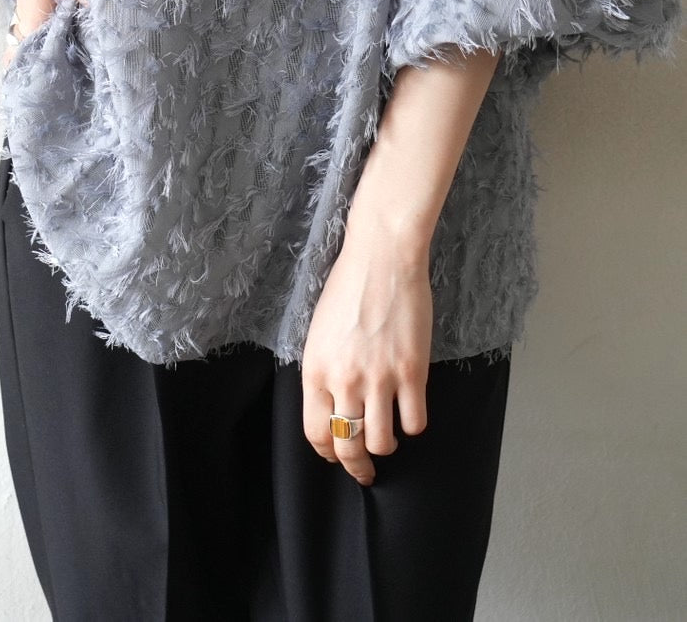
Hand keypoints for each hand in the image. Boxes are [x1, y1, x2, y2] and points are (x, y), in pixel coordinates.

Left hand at [299, 225, 432, 484]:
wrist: (382, 259)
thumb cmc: (347, 288)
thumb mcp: (319, 332)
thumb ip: (324, 371)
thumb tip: (333, 406)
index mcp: (315, 370)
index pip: (316, 433)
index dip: (327, 452)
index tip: (336, 455)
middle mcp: (344, 380)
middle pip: (347, 445)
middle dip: (356, 466)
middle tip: (365, 472)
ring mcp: (380, 378)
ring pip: (382, 441)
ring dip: (386, 446)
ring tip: (389, 439)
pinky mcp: (412, 372)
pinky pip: (416, 421)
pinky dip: (413, 425)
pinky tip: (410, 414)